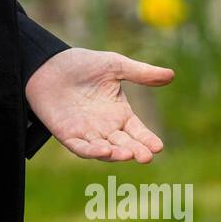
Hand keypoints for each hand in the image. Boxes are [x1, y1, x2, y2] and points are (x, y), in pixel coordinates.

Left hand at [24, 47, 173, 162]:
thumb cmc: (82, 64)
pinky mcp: (68, 135)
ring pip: (105, 150)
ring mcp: (87, 134)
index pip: (138, 132)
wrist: (48, 65)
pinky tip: (103, 150)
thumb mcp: (115, 66)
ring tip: (127, 154)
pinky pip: (81, 147)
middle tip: (147, 156)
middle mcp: (106, 128)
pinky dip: (91, 151)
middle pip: (124, 144)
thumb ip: (141, 73)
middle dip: (136, 151)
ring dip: (116, 154)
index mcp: (120, 114)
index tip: (159, 147)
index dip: (148, 140)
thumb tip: (172, 75)